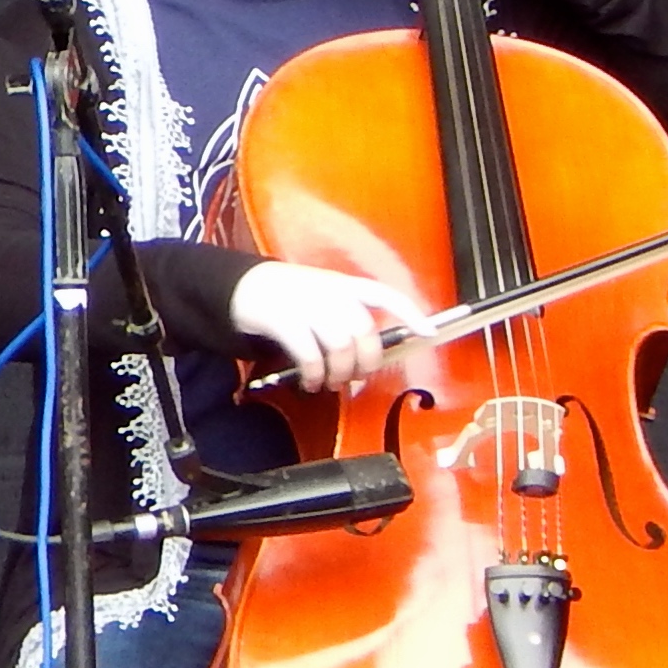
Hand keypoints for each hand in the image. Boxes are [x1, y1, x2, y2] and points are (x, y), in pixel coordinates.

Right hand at [230, 261, 428, 392]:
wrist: (239, 286)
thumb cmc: (286, 297)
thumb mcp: (320, 296)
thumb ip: (345, 317)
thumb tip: (368, 358)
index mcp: (343, 284)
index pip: (384, 294)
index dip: (409, 313)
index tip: (428, 332)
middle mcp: (329, 292)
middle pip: (363, 330)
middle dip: (366, 360)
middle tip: (357, 376)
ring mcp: (306, 305)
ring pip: (340, 345)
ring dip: (340, 371)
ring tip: (330, 382)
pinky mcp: (284, 321)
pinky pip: (310, 355)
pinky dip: (314, 374)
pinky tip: (311, 383)